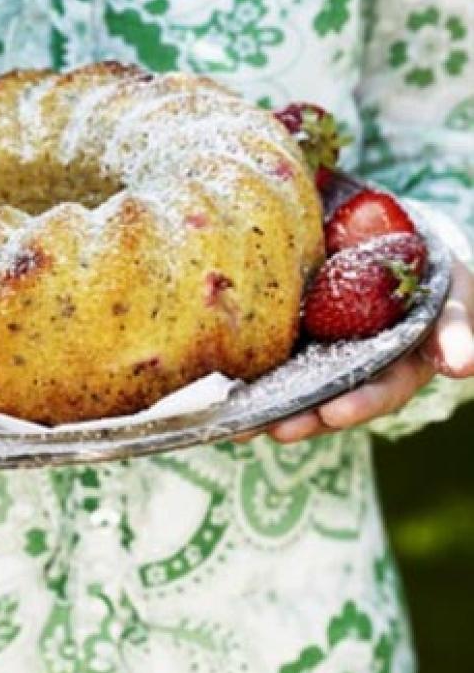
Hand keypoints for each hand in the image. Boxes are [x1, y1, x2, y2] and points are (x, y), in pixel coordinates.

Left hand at [239, 258, 473, 444]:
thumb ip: (458, 327)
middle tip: (280, 429)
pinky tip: (223, 397)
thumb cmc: (432, 274)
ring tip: (242, 426)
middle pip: (333, 402)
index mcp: (403, 366)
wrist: (398, 243)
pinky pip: (275, 367)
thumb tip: (465, 367)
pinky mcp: (300, 346)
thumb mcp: (454, 295)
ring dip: (273, 411)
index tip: (333, 413)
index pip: (382, 392)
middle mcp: (363, 372)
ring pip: (300, 392)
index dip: (359, 403)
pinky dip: (251, 384)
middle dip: (307, 417)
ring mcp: (329, 360)